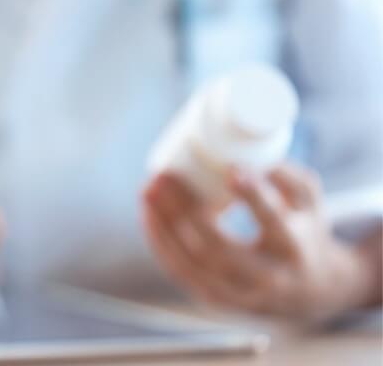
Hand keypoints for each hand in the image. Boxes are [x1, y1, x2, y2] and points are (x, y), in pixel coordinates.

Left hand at [143, 163, 377, 322]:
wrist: (308, 293)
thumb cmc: (303, 235)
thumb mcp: (310, 205)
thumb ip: (289, 177)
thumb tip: (254, 158)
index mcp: (294, 249)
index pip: (273, 221)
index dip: (252, 195)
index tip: (231, 167)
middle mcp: (267, 278)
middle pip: (218, 248)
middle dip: (185, 210)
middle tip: (164, 176)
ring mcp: (238, 294)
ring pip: (192, 262)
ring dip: (163, 225)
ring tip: (148, 190)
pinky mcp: (216, 300)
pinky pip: (180, 271)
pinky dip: (160, 242)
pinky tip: (148, 215)